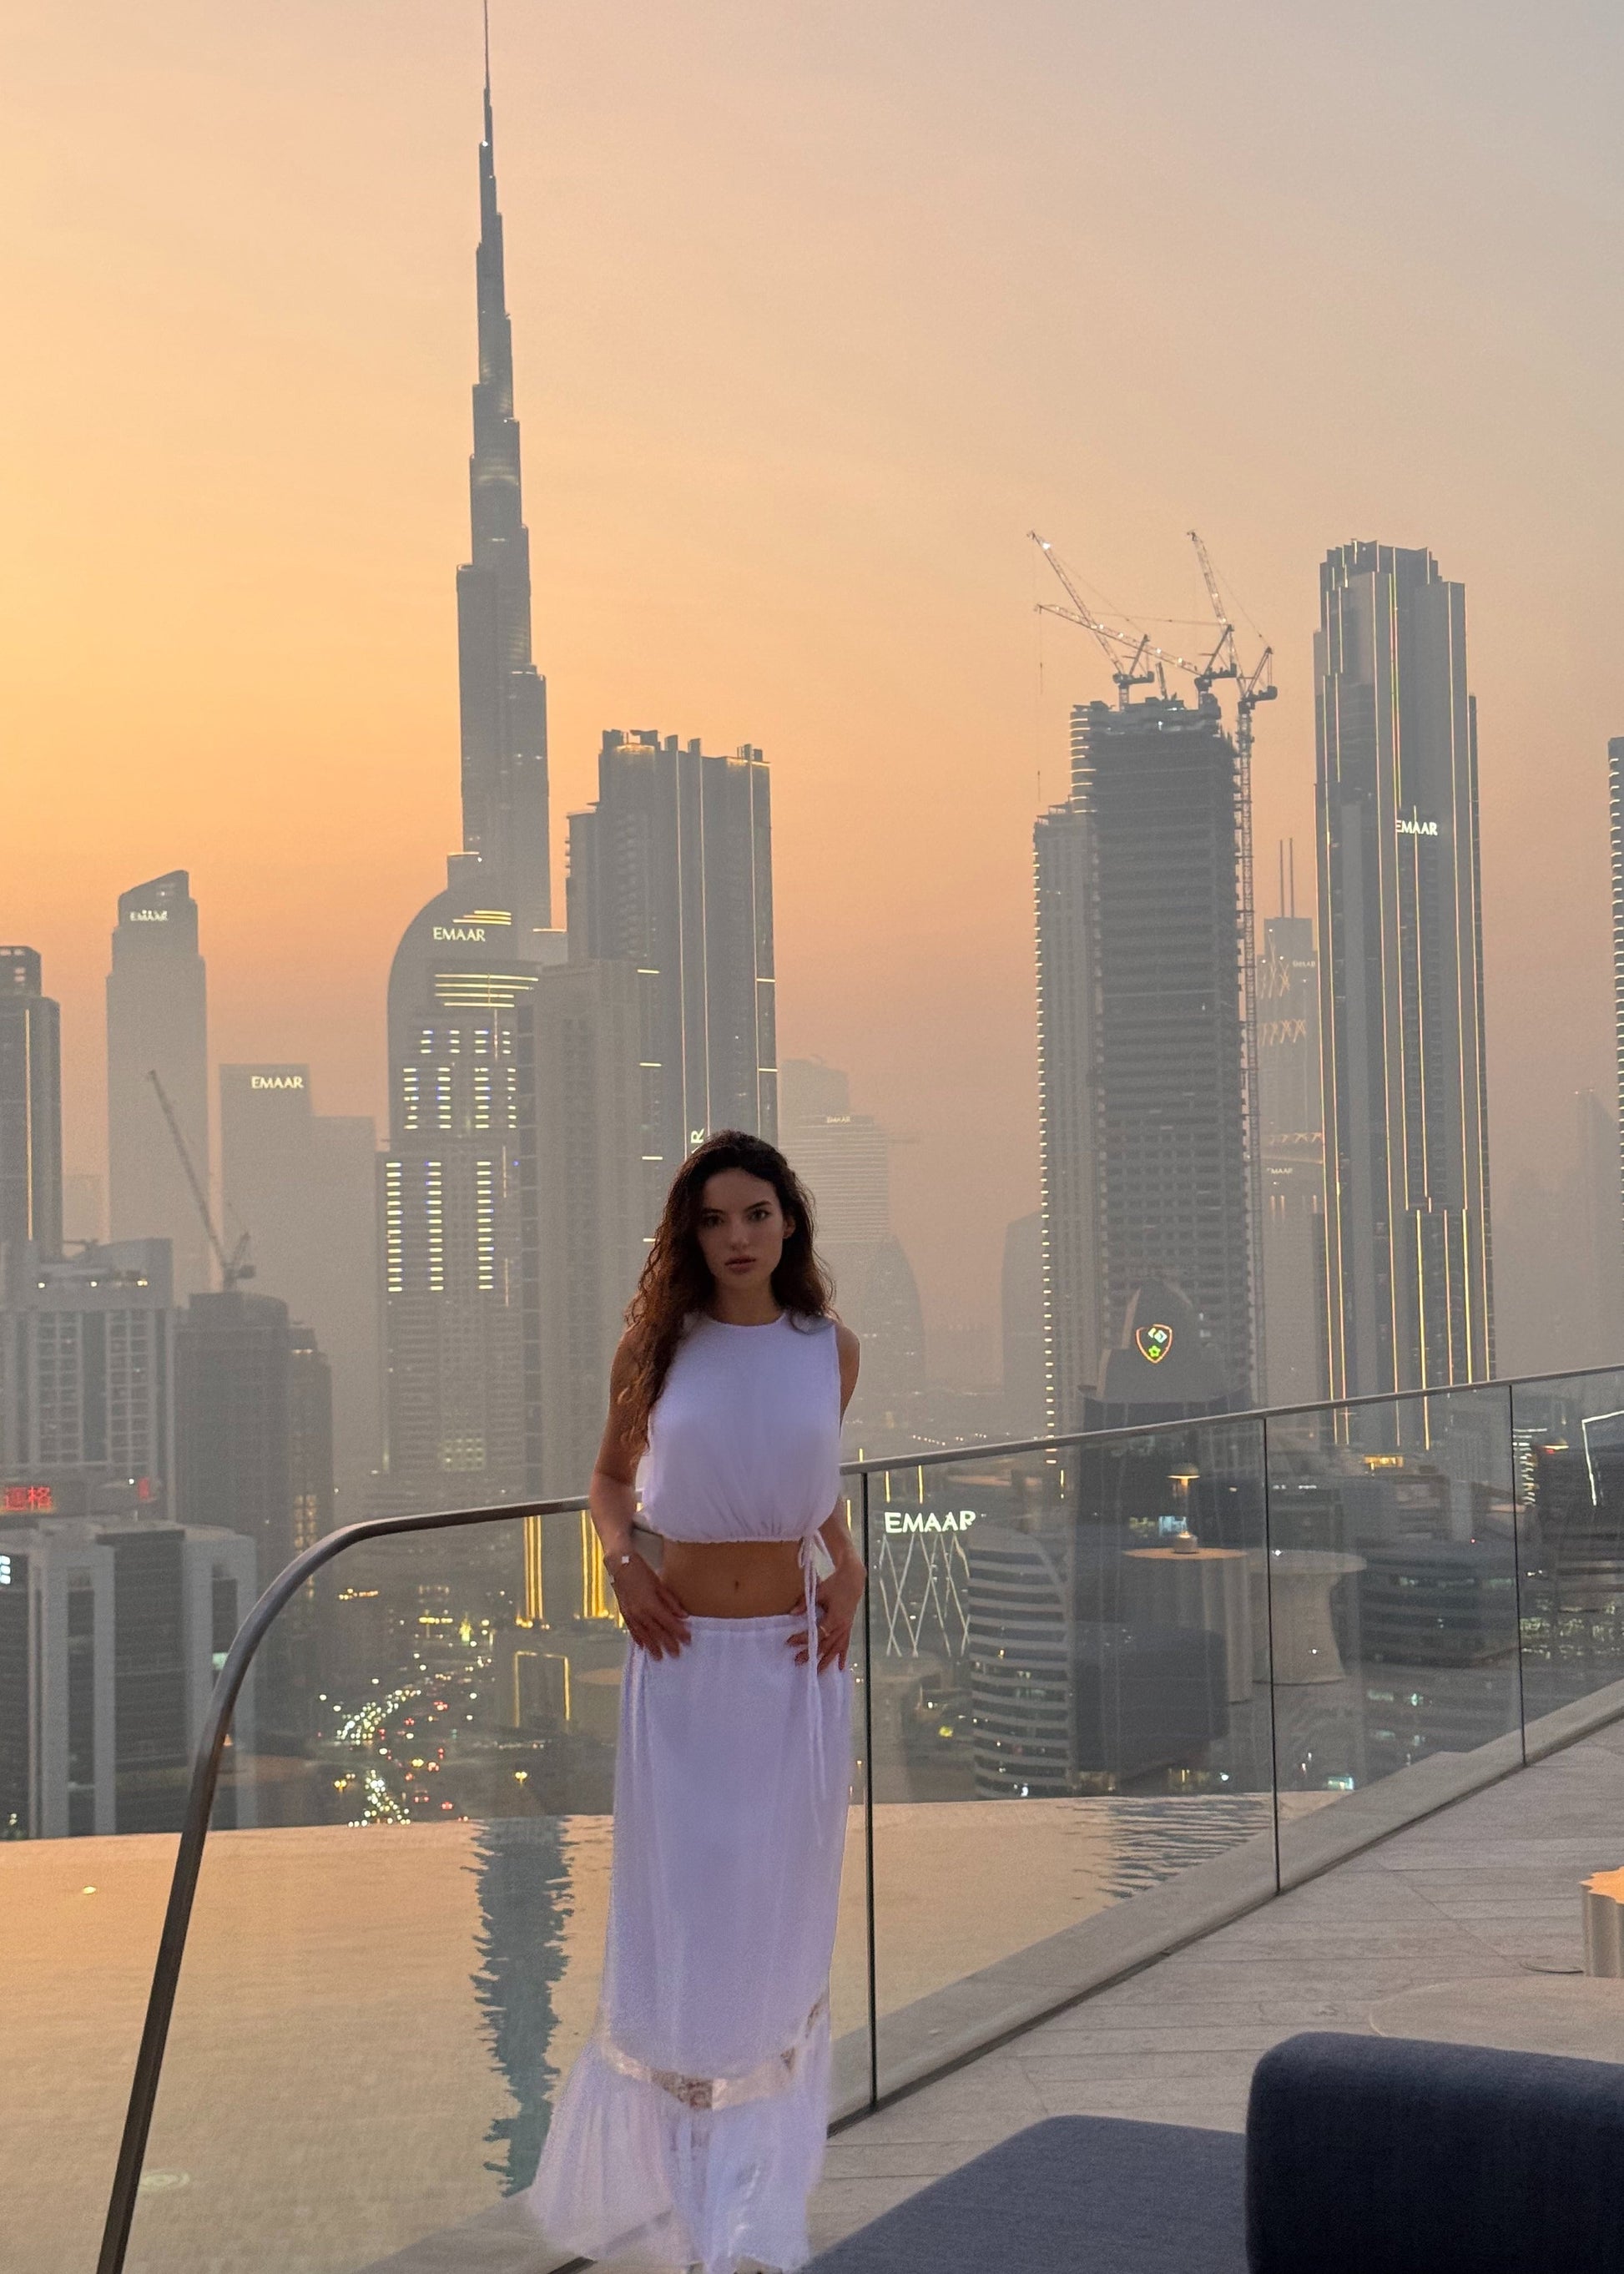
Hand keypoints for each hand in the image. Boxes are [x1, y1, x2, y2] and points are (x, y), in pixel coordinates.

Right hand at [609, 1553, 691, 1658]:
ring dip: (652, 1646)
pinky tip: (642, 1646)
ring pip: (644, 1634)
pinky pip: (632, 1630)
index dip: (679, 1632)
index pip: (669, 1623)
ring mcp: (631, 1615)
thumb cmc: (642, 1572)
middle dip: (668, 1644)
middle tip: (676, 1654)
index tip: (688, 1640)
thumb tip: (684, 1616)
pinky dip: (638, 1639)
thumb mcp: (660, 1584)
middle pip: (657, 1632)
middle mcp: (641, 1613)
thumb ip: (671, 1601)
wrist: (620, 1565)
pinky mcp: (624, 1613)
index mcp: (651, 1604)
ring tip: (658, 1657)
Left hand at [790, 1553, 864, 1672]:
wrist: (853, 1577)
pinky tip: (841, 1667)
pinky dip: (843, 1656)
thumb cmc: (836, 1583)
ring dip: (827, 1660)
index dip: (803, 1638)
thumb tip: (792, 1613)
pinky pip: (846, 1644)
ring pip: (836, 1648)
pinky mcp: (848, 1627)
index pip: (816, 1633)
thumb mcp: (820, 1591)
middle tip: (798, 1661)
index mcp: (835, 1618)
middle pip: (825, 1644)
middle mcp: (842, 1626)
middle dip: (811, 1653)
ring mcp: (846, 1628)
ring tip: (818, 1671)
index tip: (790, 1642)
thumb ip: (805, 1602)